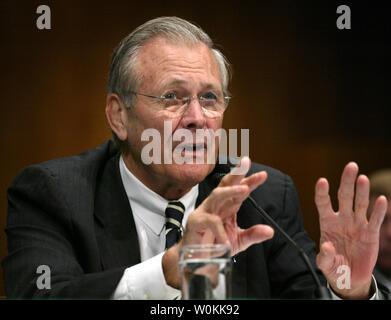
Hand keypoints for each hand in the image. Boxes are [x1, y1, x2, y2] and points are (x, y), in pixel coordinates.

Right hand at [163, 157, 273, 287]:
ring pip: (217, 195)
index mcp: (226, 207)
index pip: (239, 191)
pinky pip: (210, 221)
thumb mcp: (238, 241)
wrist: (195, 262)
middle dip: (237, 173)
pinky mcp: (195, 222)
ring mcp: (204, 212)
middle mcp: (216, 206)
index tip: (263, 175)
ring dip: (230, 190)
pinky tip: (226, 241)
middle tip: (247, 162)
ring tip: (244, 189)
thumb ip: (253, 235)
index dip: (250, 182)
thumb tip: (270, 231)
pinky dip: (220, 231)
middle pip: (226, 184)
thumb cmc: (213, 247)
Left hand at [315, 162, 387, 298]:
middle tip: (351, 165)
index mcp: (327, 222)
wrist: (349, 278)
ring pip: (360, 203)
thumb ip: (324, 256)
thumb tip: (326, 246)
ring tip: (362, 178)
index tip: (322, 181)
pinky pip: (374, 220)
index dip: (322, 192)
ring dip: (362, 191)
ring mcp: (357, 224)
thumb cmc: (334, 266)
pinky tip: (381, 200)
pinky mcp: (371, 233)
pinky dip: (378, 211)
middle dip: (347, 181)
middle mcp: (342, 219)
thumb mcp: (325, 263)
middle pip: (344, 196)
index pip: (323, 203)